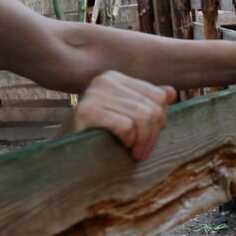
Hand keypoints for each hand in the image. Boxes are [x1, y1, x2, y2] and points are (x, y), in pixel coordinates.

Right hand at [60, 71, 176, 161]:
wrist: (63, 158)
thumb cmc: (97, 139)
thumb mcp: (126, 119)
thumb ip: (147, 104)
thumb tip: (172, 92)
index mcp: (115, 78)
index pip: (158, 96)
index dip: (160, 122)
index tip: (148, 140)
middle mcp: (104, 80)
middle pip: (152, 108)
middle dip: (152, 136)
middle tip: (141, 154)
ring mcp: (93, 93)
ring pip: (142, 117)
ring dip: (142, 142)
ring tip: (133, 153)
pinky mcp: (85, 111)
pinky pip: (126, 125)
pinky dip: (128, 140)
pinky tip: (119, 146)